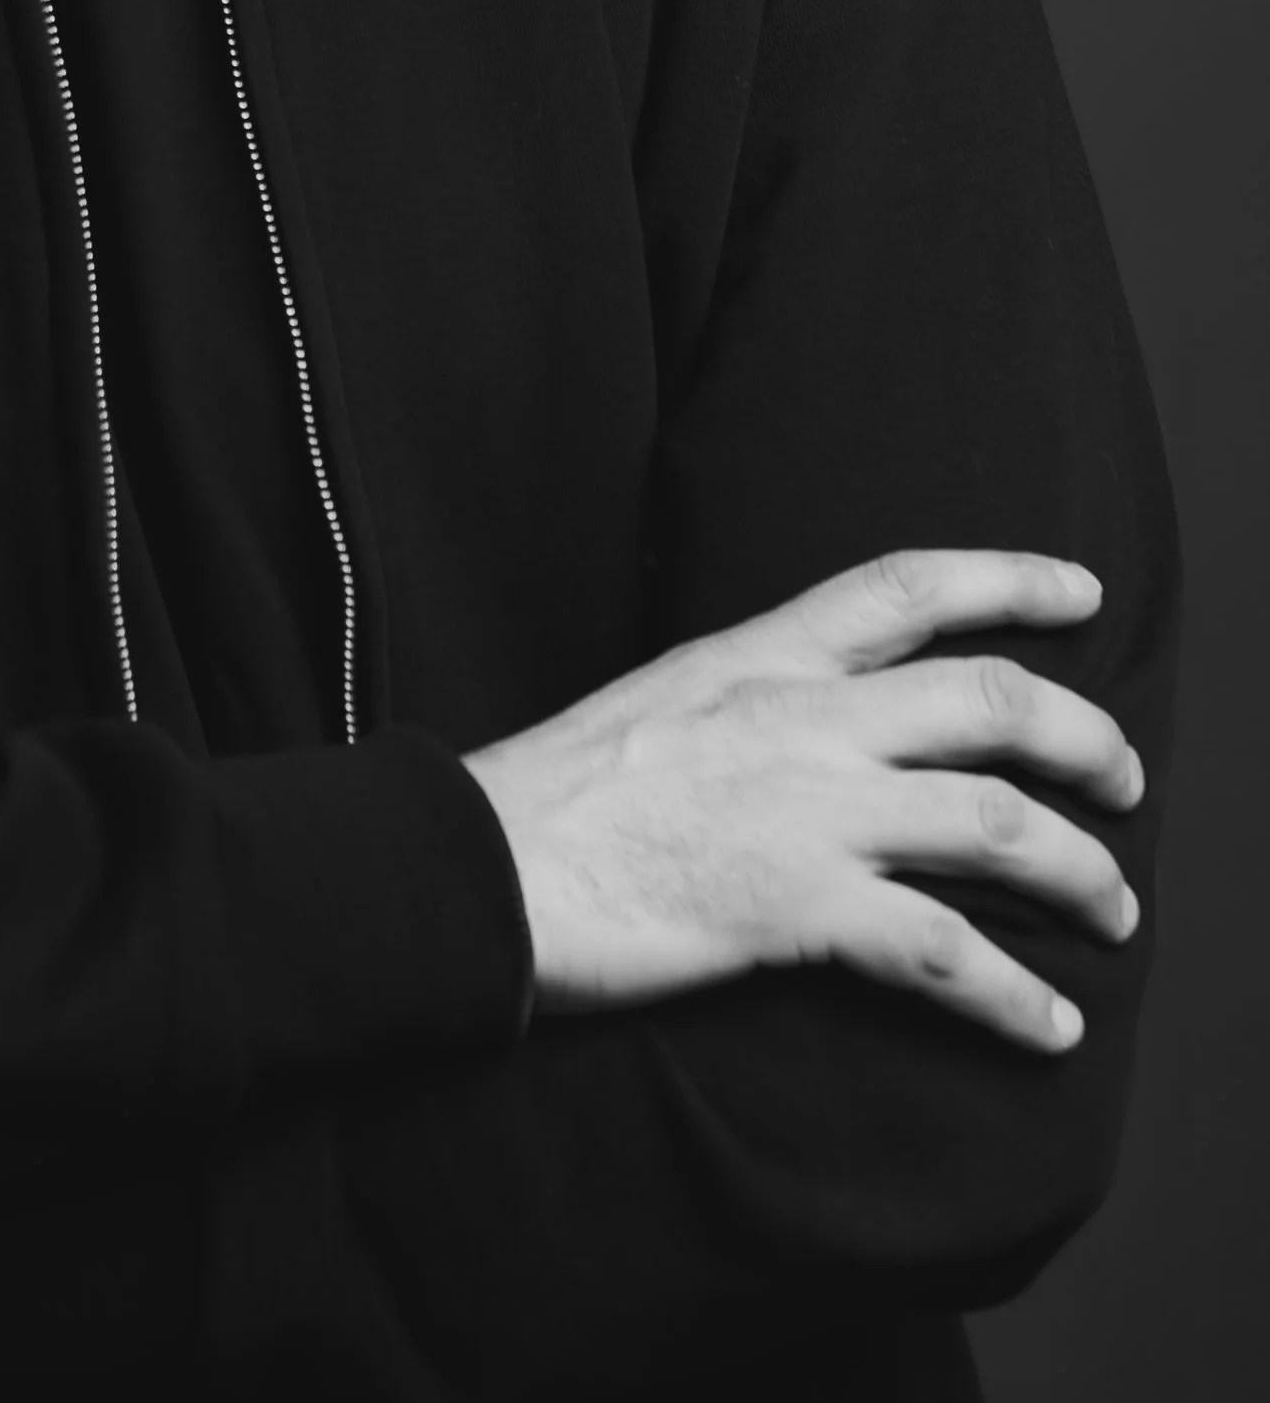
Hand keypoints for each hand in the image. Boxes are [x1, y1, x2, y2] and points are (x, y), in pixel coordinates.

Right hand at [462, 548, 1144, 1053]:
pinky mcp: (795, 908)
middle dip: (1087, 738)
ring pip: (998, 824)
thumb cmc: (550, 795)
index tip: (1081, 588)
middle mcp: (797, 718)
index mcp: (755, 656)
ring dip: (1083, 872)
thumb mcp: (657, 700)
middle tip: (1124, 781)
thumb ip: (745, 700)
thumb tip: (813, 719)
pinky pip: (947, 951)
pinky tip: (1049, 1024)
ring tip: (1114, 908)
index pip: (904, 585)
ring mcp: (803, 811)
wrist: (476, 865)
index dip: (1008, 577)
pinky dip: (1018, 997)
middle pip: (988, 701)